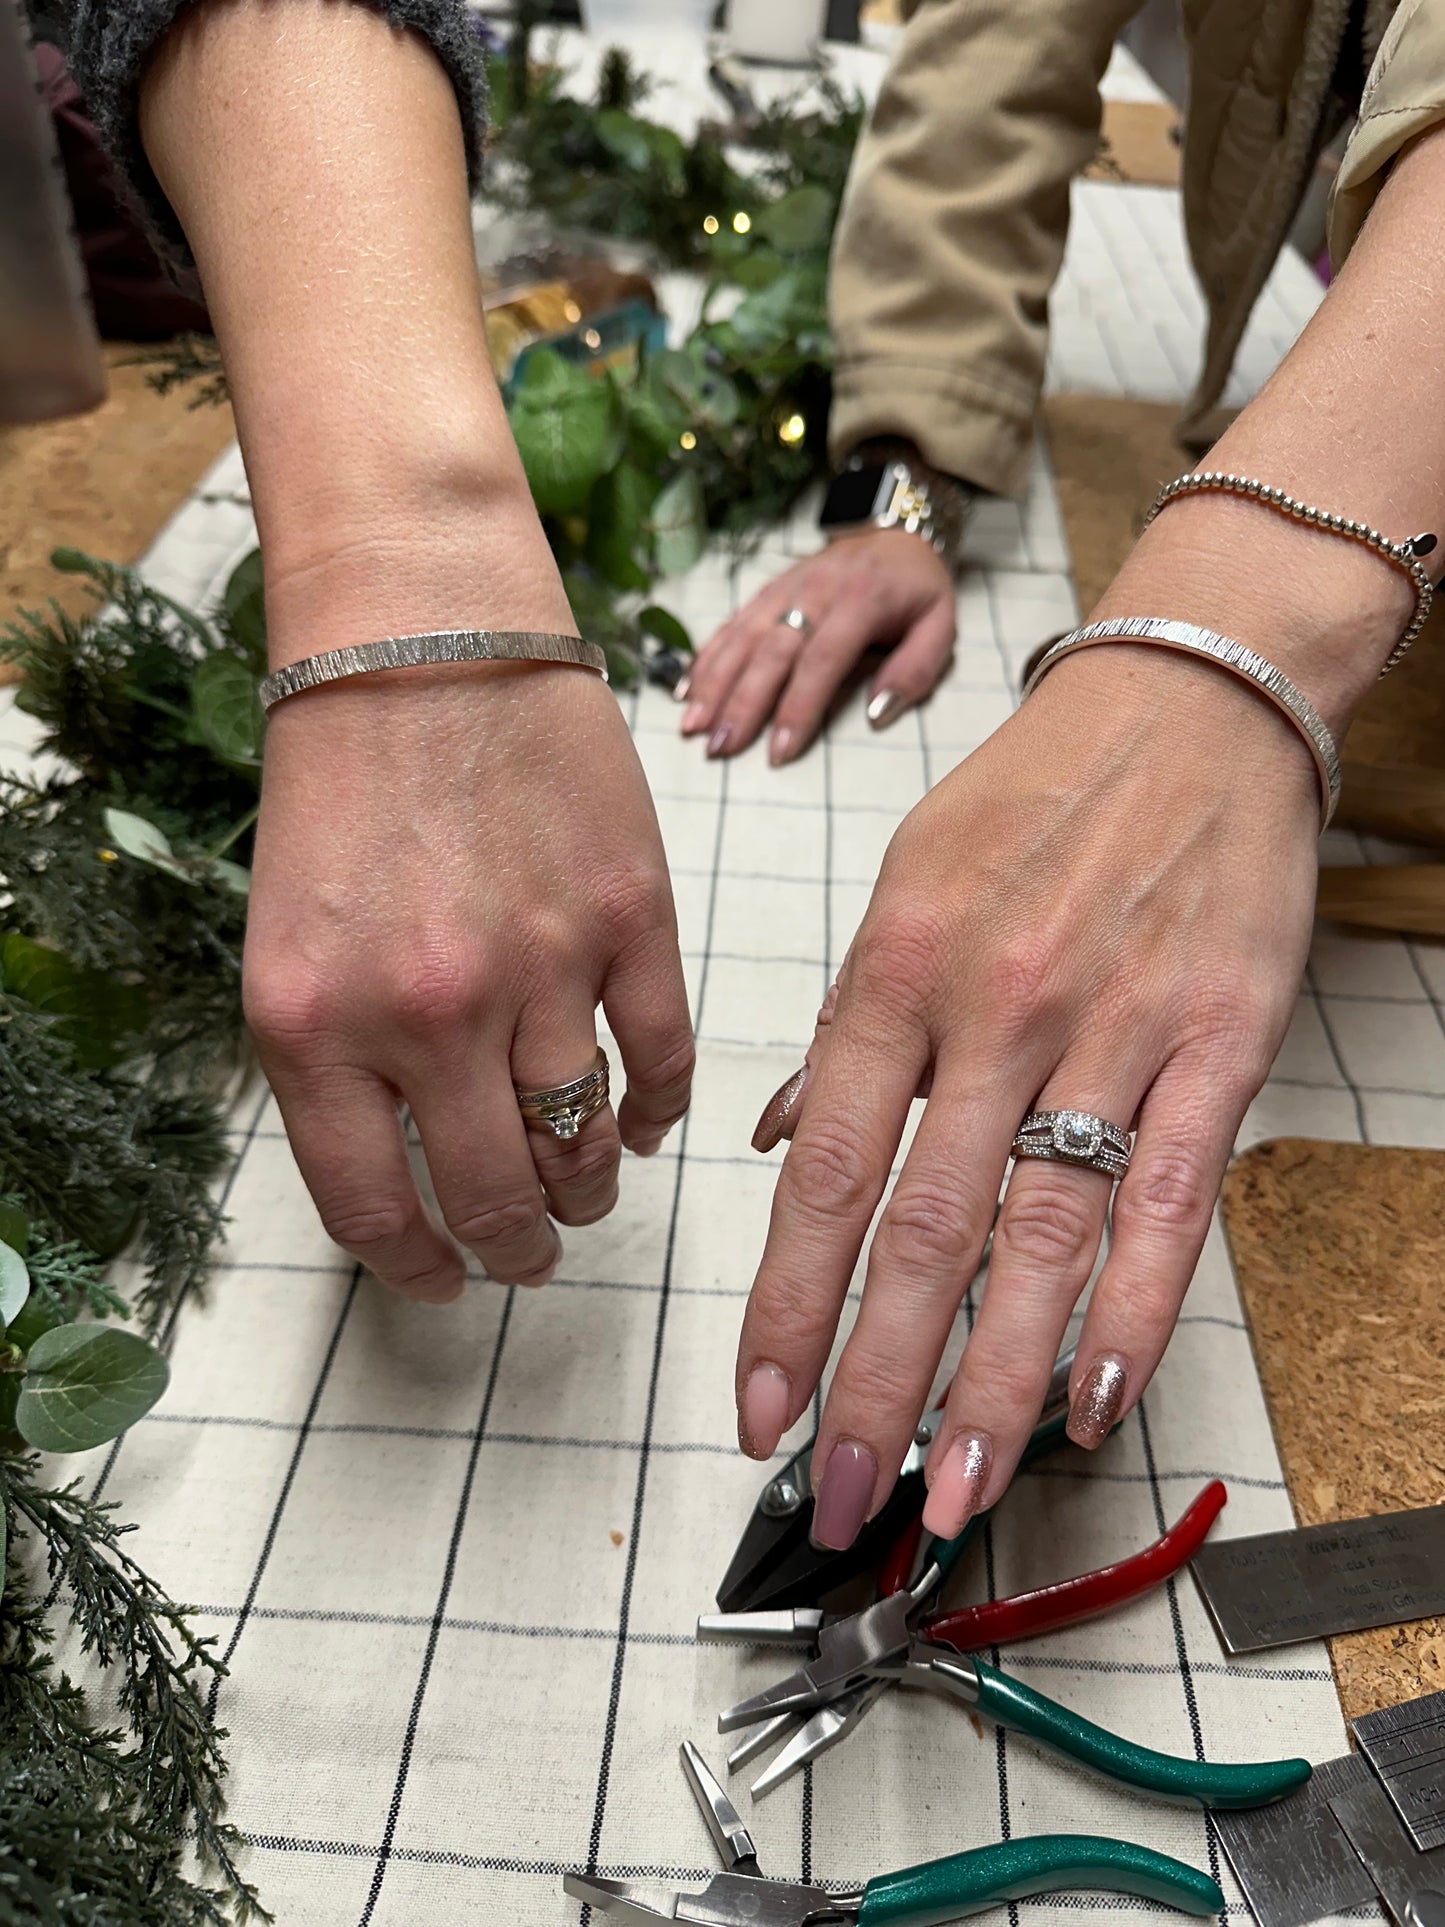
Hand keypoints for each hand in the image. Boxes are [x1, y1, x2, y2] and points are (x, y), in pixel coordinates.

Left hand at [244, 527, 693, 1303]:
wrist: (422, 634)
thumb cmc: (344, 786)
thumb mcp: (289, 943)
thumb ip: (337, 1067)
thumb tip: (417, 1174)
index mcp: (312, 1025)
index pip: (374, 1210)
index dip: (419, 1269)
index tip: (444, 1279)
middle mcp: (425, 1012)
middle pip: (494, 1196)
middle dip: (516, 1247)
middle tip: (529, 1249)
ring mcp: (539, 964)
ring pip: (585, 1143)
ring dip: (588, 1190)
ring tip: (584, 1192)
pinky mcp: (631, 916)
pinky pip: (664, 1062)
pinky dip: (659, 1113)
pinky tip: (646, 1122)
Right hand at [679, 527, 955, 764]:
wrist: (892, 530)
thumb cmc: (917, 591)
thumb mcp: (941, 626)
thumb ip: (915, 670)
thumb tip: (876, 714)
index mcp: (862, 601)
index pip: (822, 660)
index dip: (798, 708)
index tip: (779, 752)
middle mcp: (815, 591)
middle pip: (772, 652)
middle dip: (742, 704)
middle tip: (719, 748)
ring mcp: (785, 588)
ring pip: (742, 639)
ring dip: (714, 684)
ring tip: (692, 726)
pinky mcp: (766, 591)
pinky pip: (731, 625)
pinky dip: (706, 658)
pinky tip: (685, 690)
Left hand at [733, 635, 1321, 1547]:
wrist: (1187, 707)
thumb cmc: (1030, 801)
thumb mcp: (900, 887)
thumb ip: (846, 1026)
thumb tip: (782, 1146)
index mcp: (898, 969)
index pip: (825, 1172)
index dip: (784, 1304)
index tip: (754, 1407)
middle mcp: (995, 1008)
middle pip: (924, 1230)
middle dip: (875, 1381)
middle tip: (838, 1496)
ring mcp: (1112, 1029)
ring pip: (1042, 1236)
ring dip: (997, 1381)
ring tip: (957, 1490)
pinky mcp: (1217, 1045)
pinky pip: (1170, 1198)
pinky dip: (1134, 1307)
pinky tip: (1094, 1398)